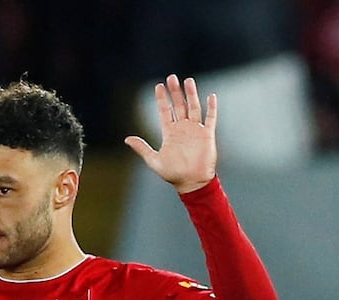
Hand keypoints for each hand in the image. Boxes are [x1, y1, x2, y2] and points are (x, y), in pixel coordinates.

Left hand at [125, 75, 216, 193]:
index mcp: (169, 133)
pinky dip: (211, 108)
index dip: (162, 99)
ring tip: (188, 81)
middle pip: (179, 105)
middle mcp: (182, 128)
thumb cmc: (172, 173)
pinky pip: (210, 118)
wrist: (191, 182)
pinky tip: (210, 96)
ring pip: (194, 108)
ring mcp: (195, 130)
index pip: (165, 111)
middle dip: (175, 92)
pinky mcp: (207, 135)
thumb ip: (141, 148)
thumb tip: (127, 139)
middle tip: (171, 78)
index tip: (158, 86)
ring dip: (191, 95)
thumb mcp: (153, 160)